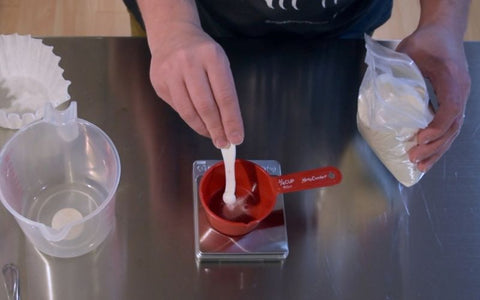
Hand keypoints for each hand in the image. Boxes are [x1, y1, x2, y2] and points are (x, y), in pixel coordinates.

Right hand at [147, 21, 243, 147]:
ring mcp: (170, 72)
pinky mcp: (158, 81)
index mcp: (211, 56)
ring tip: (212, 135)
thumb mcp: (220, 63)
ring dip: (202, 128)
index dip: (231, 120)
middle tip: (223, 143)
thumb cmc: (202, 53)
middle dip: (216, 129)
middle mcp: (189, 62)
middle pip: (205, 106)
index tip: (237, 138)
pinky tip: (198, 122)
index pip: (224, 95)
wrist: (172, 34)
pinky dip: (190, 118)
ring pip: (188, 111)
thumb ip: (224, 91)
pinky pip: (177, 108)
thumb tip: (229, 126)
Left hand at [396, 25, 470, 171]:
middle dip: (434, 147)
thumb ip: (396, 72)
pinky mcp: (452, 101)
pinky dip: (439, 142)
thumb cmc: (427, 41)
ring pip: (453, 131)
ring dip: (437, 150)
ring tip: (421, 165)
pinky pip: (449, 126)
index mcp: (452, 79)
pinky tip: (428, 154)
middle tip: (414, 158)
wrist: (443, 32)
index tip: (420, 138)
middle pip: (453, 127)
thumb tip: (376, 92)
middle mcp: (459, 91)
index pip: (450, 109)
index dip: (436, 127)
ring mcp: (458, 98)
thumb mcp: (409, 52)